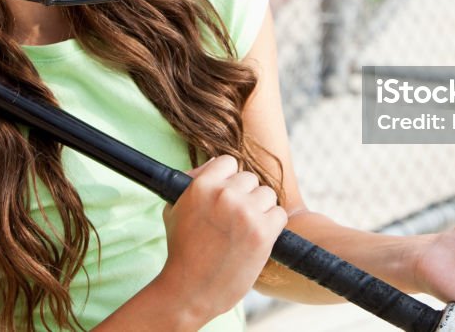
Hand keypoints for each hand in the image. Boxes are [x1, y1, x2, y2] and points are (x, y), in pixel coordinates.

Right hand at [156, 155, 286, 323]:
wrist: (189, 291)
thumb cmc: (181, 250)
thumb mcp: (175, 209)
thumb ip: (194, 182)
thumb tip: (216, 164)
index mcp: (201, 186)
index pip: (229, 162)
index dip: (228, 180)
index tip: (226, 196)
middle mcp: (225, 195)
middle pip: (250, 178)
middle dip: (245, 196)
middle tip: (234, 219)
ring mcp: (246, 213)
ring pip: (267, 194)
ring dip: (260, 210)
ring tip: (245, 230)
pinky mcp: (263, 233)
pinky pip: (279, 214)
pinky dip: (272, 226)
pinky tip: (256, 238)